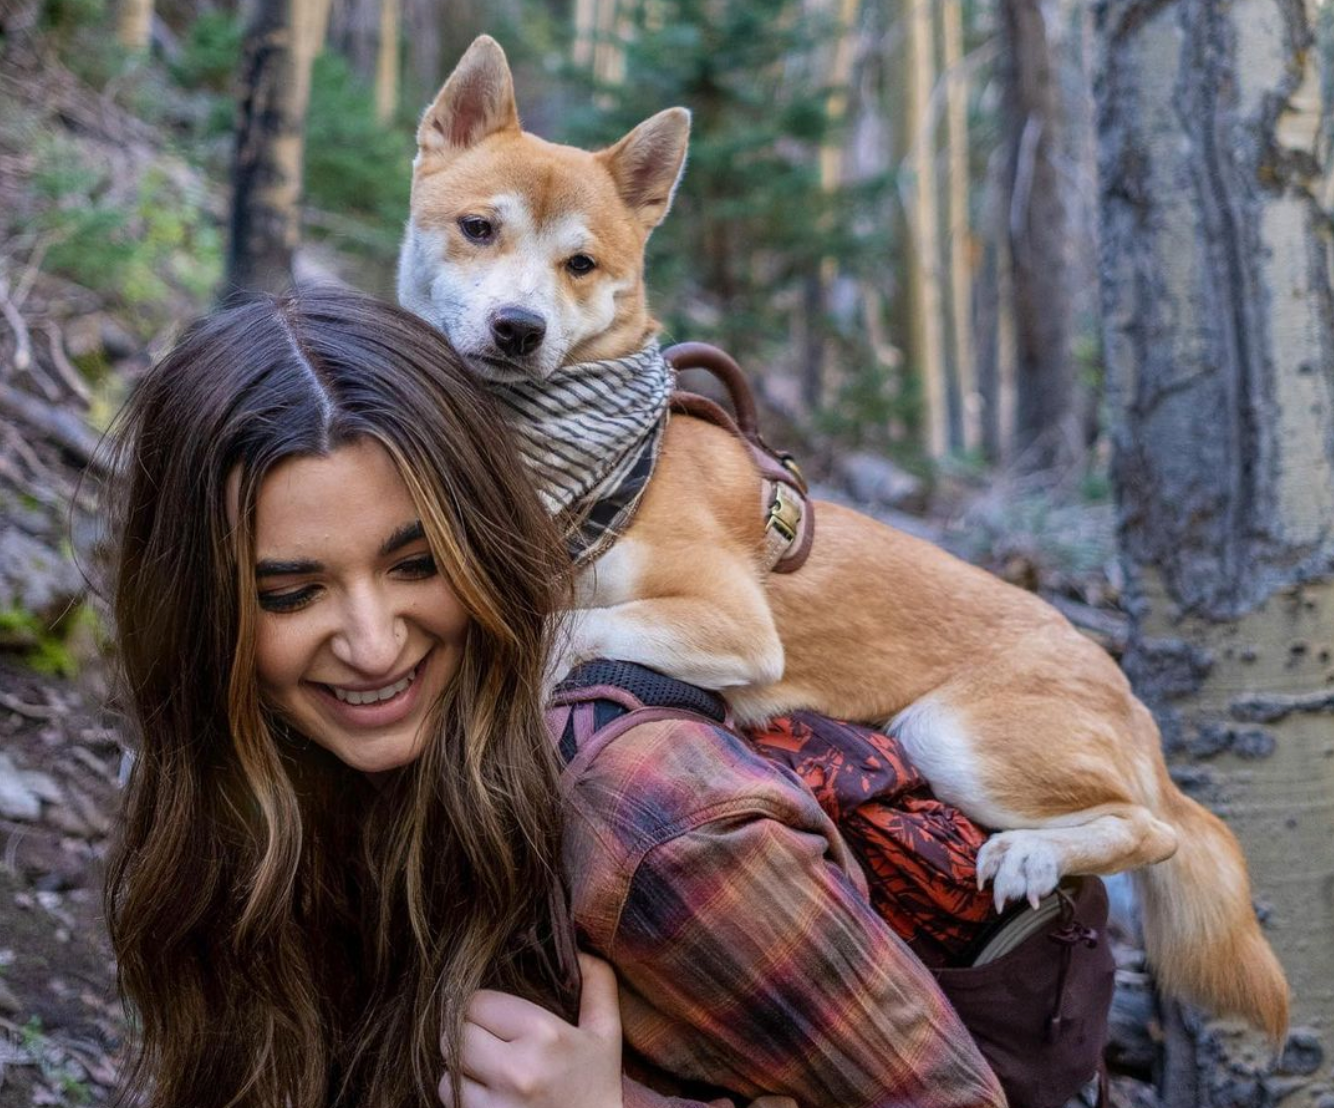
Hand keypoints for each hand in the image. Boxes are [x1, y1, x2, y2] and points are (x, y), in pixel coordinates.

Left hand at [439, 952, 623, 1107]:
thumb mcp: (606, 1033)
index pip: (477, 1002)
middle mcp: (516, 1071)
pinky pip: (451, 1101)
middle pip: (455, 1035)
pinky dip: (462, 1095)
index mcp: (544, 1035)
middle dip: (467, 1034)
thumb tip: (578, 949)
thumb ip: (598, 984)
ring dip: (461, 1068)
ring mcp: (495, 1107)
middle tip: (486, 1039)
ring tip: (487, 1068)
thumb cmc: (596, 1087)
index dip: (481, 1004)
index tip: (494, 1014)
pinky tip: (488, 1094)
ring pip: (448, 1071)